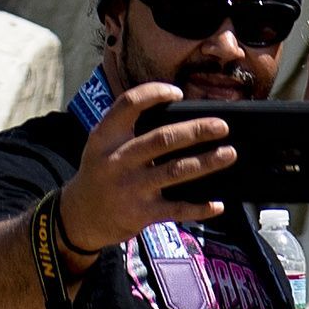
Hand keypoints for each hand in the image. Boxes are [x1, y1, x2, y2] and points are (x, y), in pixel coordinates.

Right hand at [64, 80, 237, 246]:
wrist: (80, 216)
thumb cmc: (101, 171)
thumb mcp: (102, 143)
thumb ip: (128, 128)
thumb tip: (177, 112)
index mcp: (106, 135)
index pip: (129, 104)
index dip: (155, 94)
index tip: (178, 92)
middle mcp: (117, 159)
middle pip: (162, 139)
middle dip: (196, 131)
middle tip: (222, 126)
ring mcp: (130, 187)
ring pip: (175, 171)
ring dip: (206, 162)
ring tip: (228, 153)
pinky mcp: (140, 213)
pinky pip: (176, 208)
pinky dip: (199, 207)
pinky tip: (217, 203)